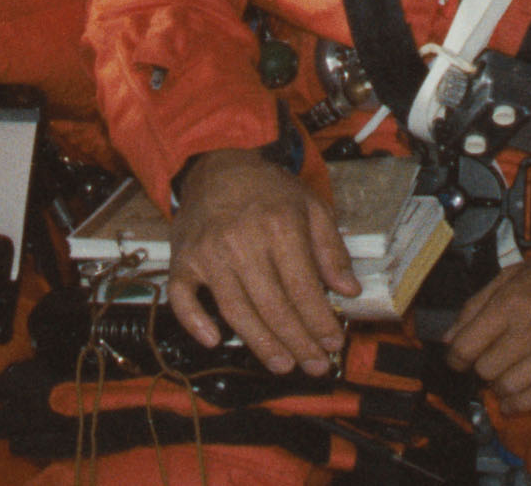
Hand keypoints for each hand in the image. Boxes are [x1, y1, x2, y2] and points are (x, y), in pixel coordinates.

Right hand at [168, 150, 353, 373]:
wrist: (217, 166)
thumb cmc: (268, 190)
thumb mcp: (311, 207)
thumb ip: (331, 250)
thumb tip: (348, 291)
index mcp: (279, 226)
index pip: (304, 288)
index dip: (321, 321)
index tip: (334, 342)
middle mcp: (242, 242)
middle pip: (273, 307)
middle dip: (298, 342)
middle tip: (314, 365)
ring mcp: (208, 254)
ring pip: (236, 311)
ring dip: (261, 344)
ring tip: (283, 364)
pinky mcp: (182, 261)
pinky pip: (182, 299)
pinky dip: (194, 323)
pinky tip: (214, 341)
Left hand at [442, 244, 530, 415]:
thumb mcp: (515, 273)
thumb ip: (478, 303)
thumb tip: (450, 336)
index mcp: (513, 300)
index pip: (467, 345)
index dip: (455, 357)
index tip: (457, 359)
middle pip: (486, 369)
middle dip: (480, 369)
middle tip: (486, 362)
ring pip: (508, 386)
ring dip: (499, 387)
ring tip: (502, 378)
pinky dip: (519, 405)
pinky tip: (512, 402)